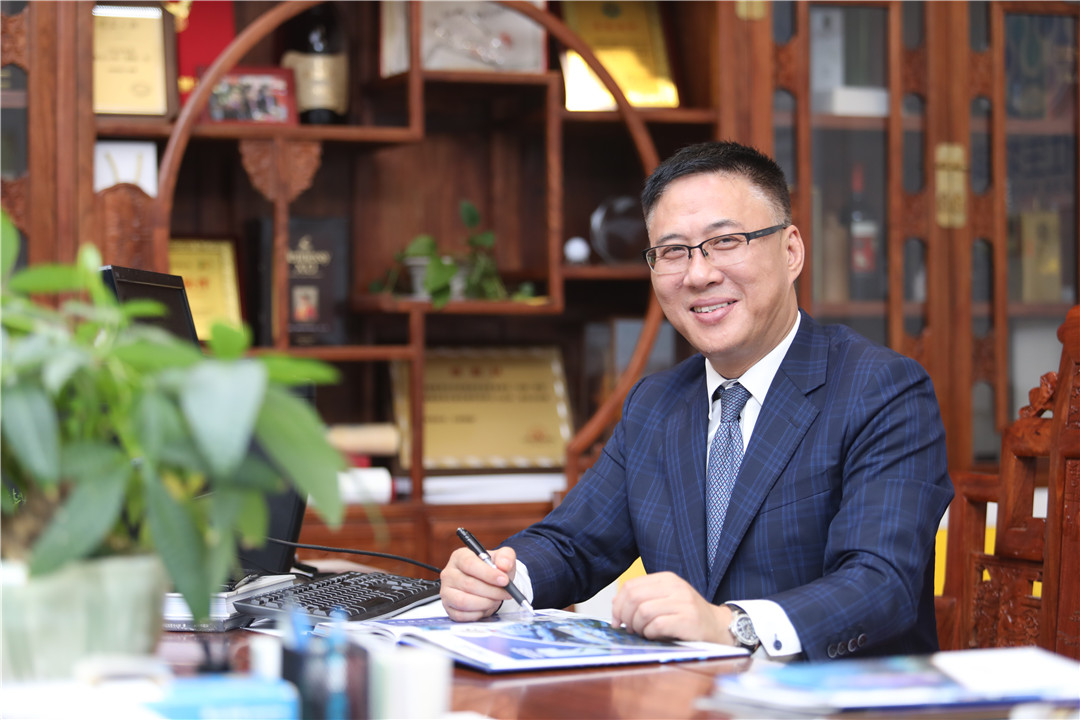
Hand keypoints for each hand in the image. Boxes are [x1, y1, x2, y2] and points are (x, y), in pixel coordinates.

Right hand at [440, 545, 519, 621]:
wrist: (487, 584)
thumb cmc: (492, 570)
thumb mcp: (502, 558)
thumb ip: (506, 557)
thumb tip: (504, 565)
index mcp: (460, 557)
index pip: (470, 563)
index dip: (488, 573)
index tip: (504, 580)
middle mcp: (449, 573)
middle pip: (468, 584)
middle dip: (492, 591)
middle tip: (506, 593)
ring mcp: (446, 592)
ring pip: (463, 601)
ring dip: (485, 603)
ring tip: (496, 600)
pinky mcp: (448, 608)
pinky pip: (461, 615)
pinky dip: (477, 613)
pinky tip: (485, 607)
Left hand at [611, 571, 734, 643]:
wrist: (717, 627)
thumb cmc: (688, 615)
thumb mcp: (666, 600)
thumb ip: (643, 598)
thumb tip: (615, 604)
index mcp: (667, 579)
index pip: (631, 586)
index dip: (618, 605)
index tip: (617, 620)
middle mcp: (675, 587)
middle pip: (634, 598)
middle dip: (626, 617)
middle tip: (629, 629)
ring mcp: (682, 602)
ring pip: (643, 612)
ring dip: (638, 627)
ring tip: (643, 632)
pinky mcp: (687, 619)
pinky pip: (657, 626)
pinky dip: (650, 634)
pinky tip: (655, 636)